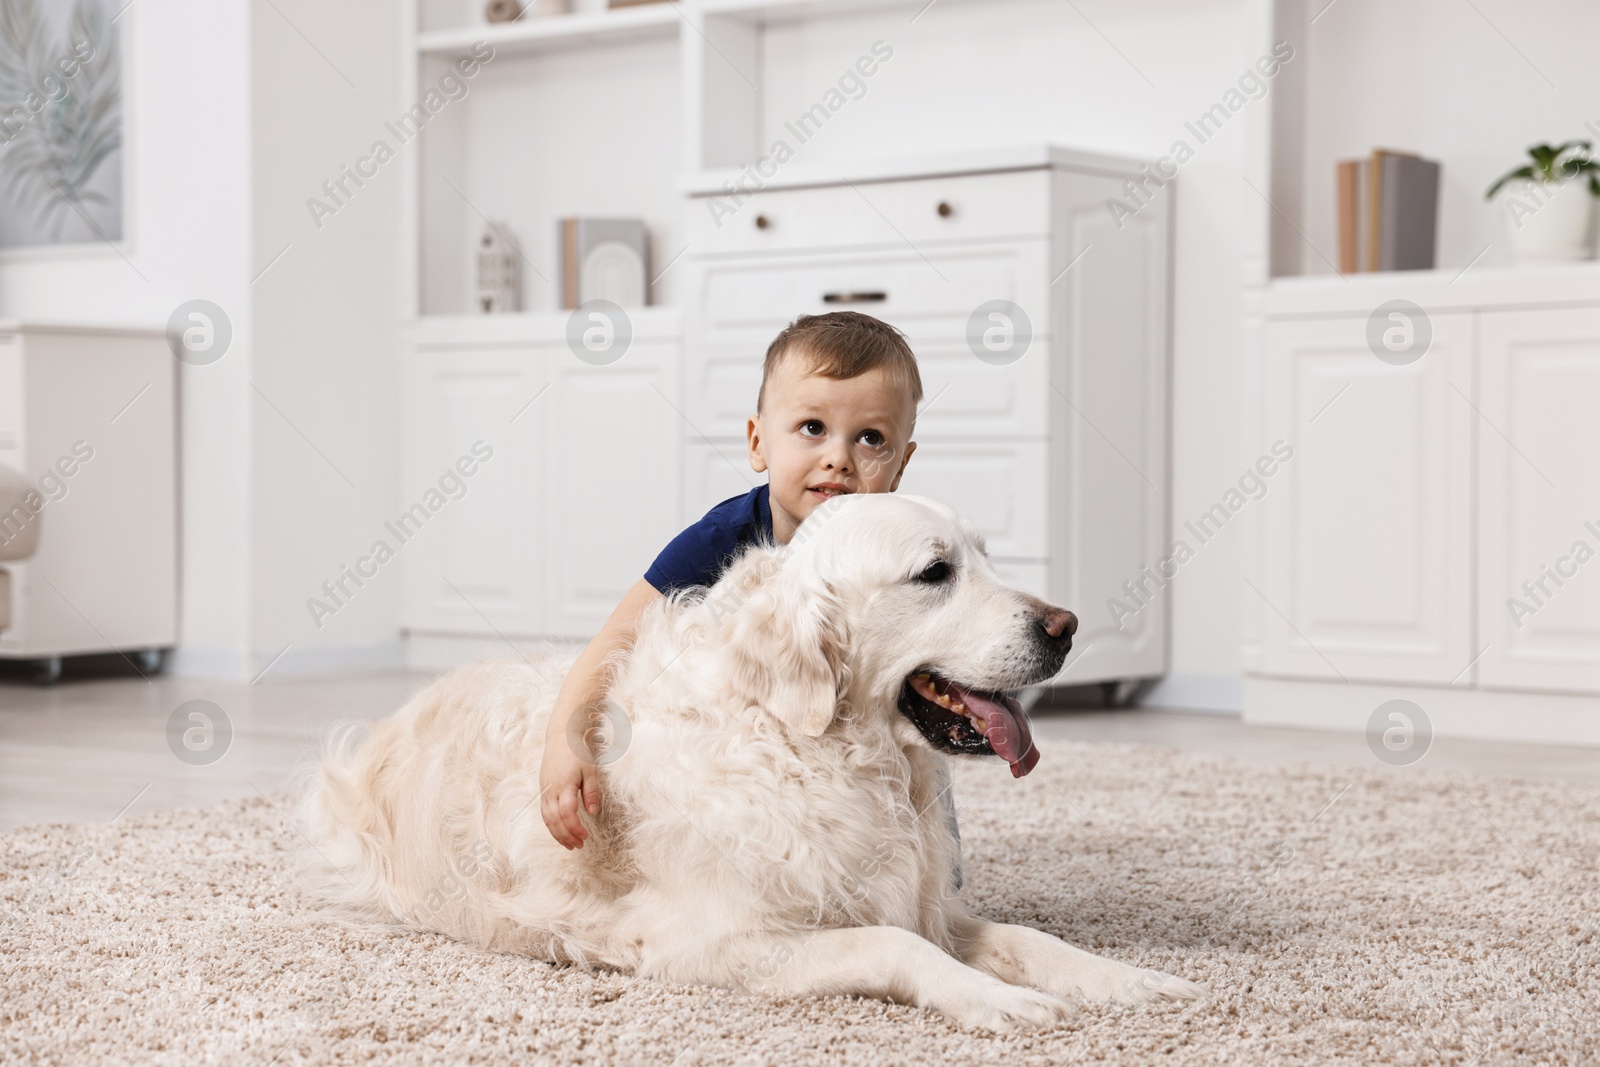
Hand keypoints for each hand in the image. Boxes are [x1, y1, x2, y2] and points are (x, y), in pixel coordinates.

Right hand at [540, 732, 600, 849]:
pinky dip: (551, 825)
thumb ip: (592, 791)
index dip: (575, 828)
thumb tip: (592, 813)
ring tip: (570, 844)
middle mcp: (550, 790)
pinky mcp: (543, 790)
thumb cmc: (578, 752)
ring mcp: (544, 790)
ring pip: (546, 818)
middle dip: (566, 836)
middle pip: (554, 820)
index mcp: (564, 784)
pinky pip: (544, 812)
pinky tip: (560, 831)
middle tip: (578, 846)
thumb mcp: (591, 770)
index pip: (567, 813)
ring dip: (557, 834)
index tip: (585, 836)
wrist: (561, 736)